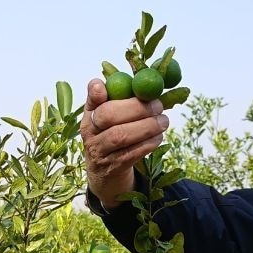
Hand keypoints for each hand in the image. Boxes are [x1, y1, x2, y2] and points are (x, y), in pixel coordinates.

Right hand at [80, 78, 169, 208]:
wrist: (106, 174)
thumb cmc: (111, 137)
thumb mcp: (108, 120)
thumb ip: (114, 100)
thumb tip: (123, 78)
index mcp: (89, 118)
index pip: (92, 103)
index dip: (97, 94)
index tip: (105, 85)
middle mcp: (90, 135)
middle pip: (108, 117)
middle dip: (136, 108)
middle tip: (158, 105)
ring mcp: (100, 153)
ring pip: (121, 136)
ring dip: (146, 127)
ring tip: (163, 121)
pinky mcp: (113, 168)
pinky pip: (132, 153)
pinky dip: (148, 143)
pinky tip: (158, 136)